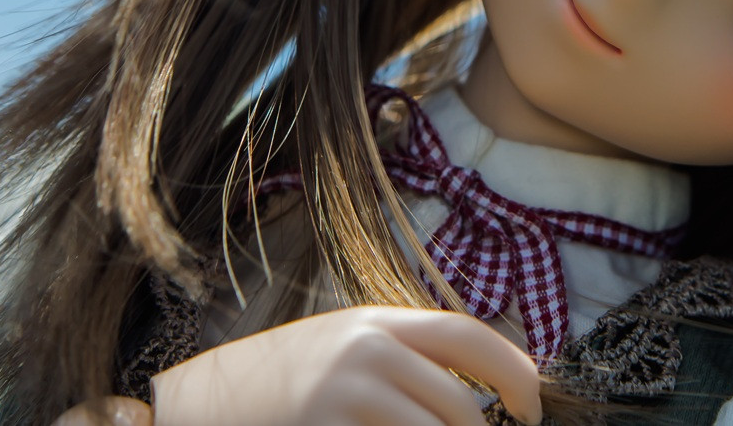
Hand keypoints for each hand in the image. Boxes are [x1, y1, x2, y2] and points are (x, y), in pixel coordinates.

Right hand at [53, 306, 541, 425]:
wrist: (200, 404)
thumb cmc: (285, 380)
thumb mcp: (345, 345)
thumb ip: (405, 354)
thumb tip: (481, 382)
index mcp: (375, 322)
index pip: (467, 336)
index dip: (515, 372)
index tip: (531, 409)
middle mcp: (363, 353)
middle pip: (458, 406)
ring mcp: (342, 398)